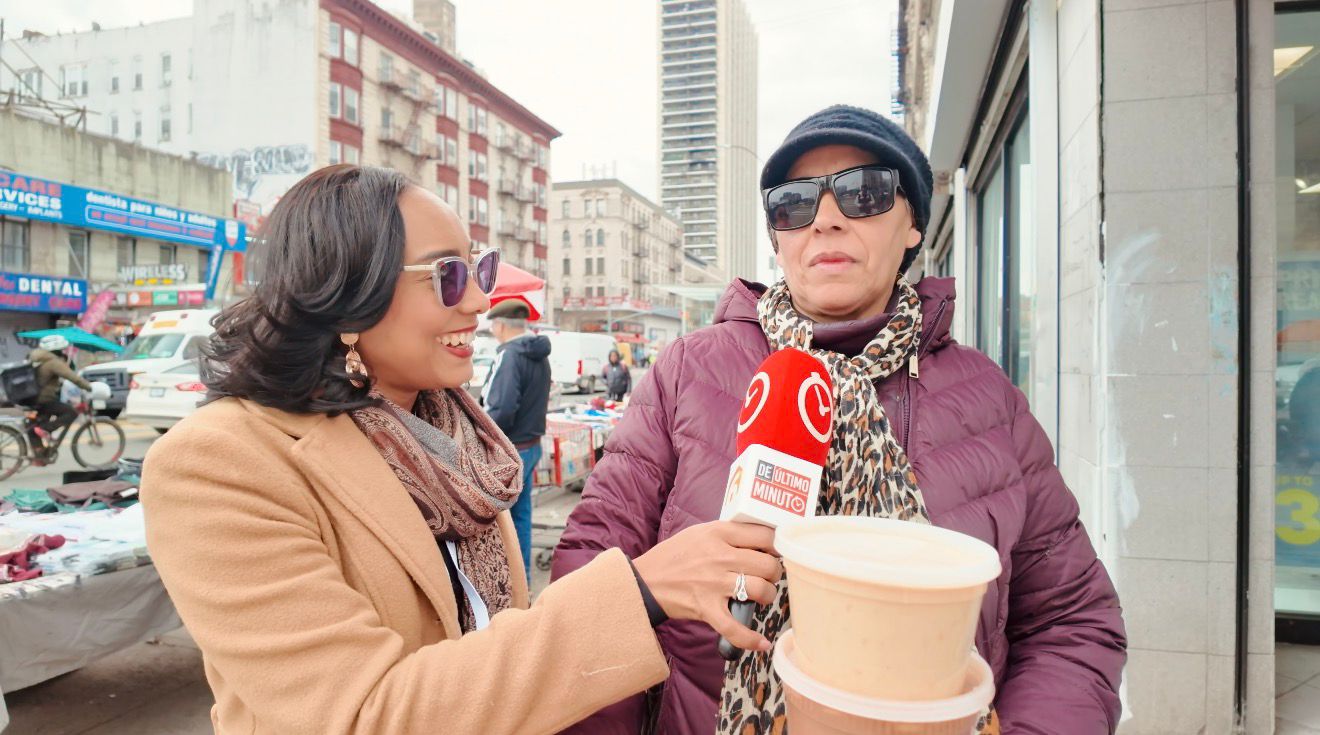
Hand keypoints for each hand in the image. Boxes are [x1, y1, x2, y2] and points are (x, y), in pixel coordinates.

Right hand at [632, 521, 781, 651]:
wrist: (645, 579)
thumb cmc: (674, 555)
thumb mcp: (700, 532)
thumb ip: (728, 533)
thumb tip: (761, 539)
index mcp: (718, 533)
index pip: (764, 536)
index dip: (776, 545)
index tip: (775, 552)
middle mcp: (719, 556)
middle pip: (768, 565)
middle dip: (775, 572)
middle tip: (769, 575)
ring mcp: (713, 584)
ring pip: (760, 590)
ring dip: (768, 596)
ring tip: (762, 596)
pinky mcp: (706, 608)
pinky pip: (735, 628)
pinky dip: (750, 639)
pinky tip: (762, 643)